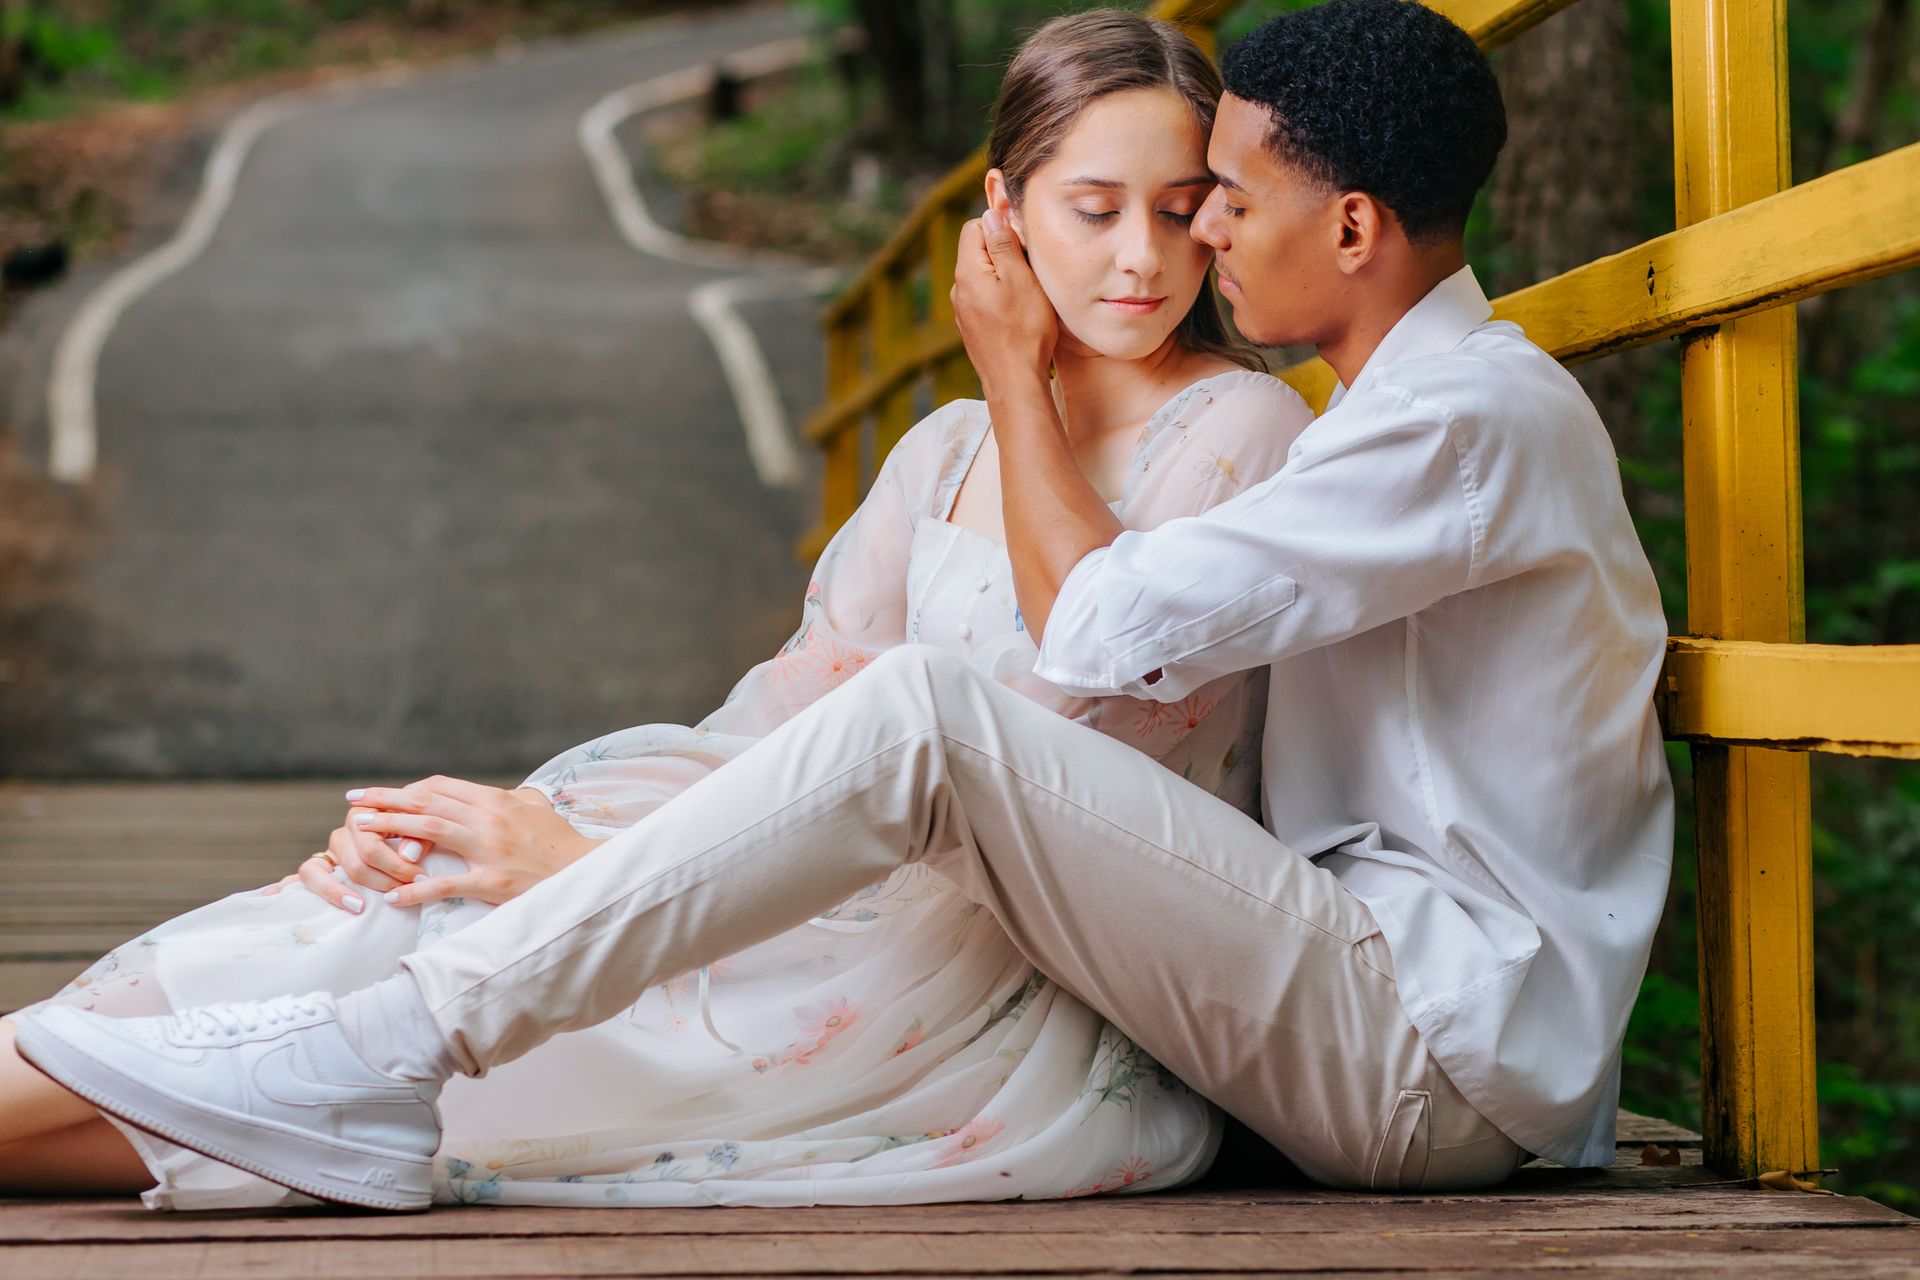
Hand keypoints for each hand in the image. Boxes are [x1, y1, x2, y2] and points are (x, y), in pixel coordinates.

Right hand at [259, 806, 427, 913]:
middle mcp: (344, 831)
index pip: (372, 842)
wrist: (415, 846)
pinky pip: (295, 879)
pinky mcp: (316, 870)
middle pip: (353, 859)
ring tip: (360, 907)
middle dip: (380, 879)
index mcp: (367, 814)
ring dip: (338, 892)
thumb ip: (419, 841)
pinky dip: (281, 888)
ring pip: (316, 870)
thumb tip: (410, 857)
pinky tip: (269, 899)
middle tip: (404, 892)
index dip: (396, 864)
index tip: (418, 880)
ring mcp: (328, 851)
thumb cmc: (420, 844)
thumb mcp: (423, 838)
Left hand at [334, 775, 603, 907]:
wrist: (588, 871)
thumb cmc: (562, 842)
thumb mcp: (539, 809)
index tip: (384, 793)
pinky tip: (395, 897)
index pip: (441, 787)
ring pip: (430, 833)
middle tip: (356, 801)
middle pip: (427, 804)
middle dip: (387, 801)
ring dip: (392, 829)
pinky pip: (447, 886)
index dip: (408, 788)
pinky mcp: (493, 881)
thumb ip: (516, 798)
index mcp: (497, 800)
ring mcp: (490, 850)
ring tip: (362, 829)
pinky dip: (418, 891)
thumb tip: (506, 793)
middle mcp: (489, 819)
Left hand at [951, 206, 1057, 401]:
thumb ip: (1003, 244)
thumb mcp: (1021, 278)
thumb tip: (991, 215)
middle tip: (1030, 271)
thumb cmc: (1024, 331)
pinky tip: (1019, 316)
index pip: (975, 227)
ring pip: (983, 277)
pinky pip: (985, 300)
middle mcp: (959, 290)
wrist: (1015, 382)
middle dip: (1004, 253)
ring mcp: (963, 311)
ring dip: (1004, 277)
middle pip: (978, 251)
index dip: (1001, 228)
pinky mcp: (972, 328)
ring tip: (1028, 296)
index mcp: (967, 272)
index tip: (1023, 246)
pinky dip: (1001, 299)